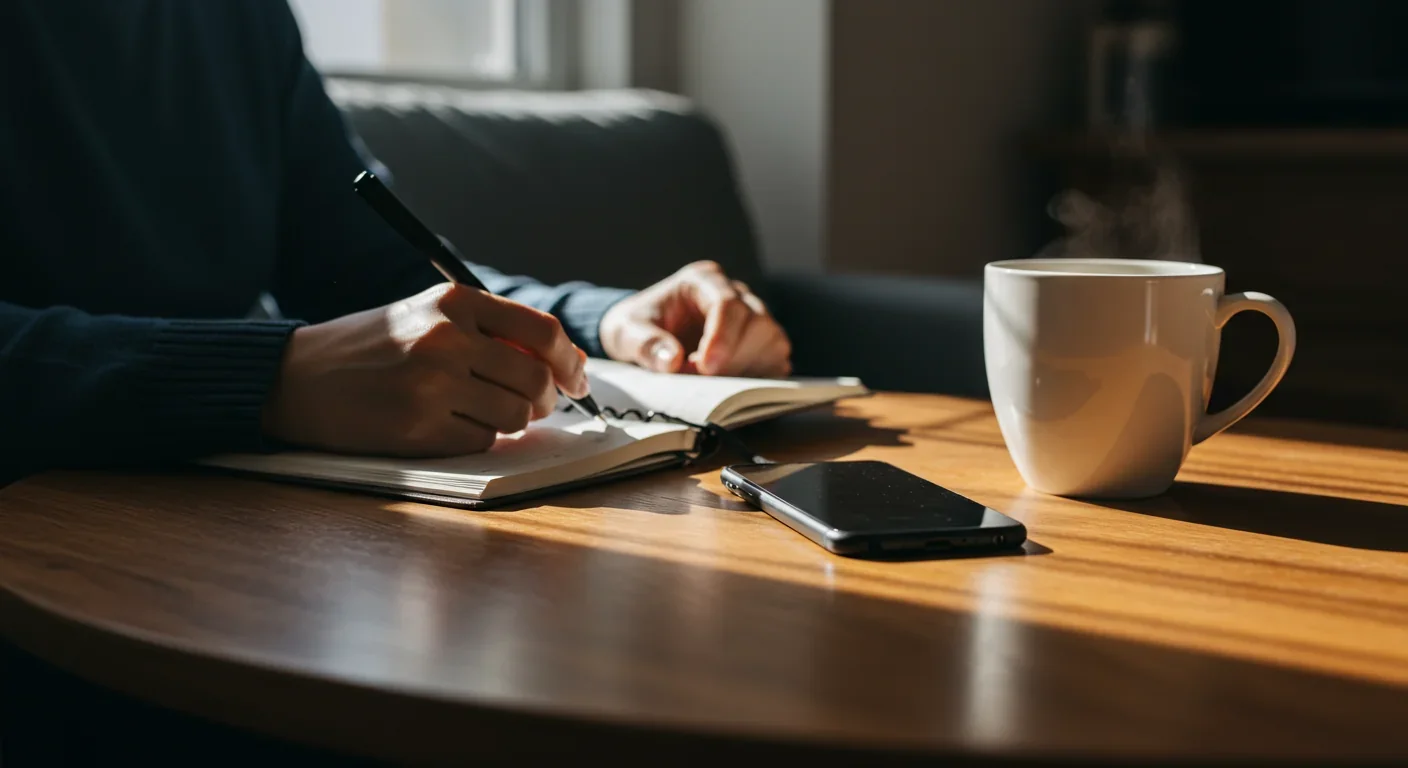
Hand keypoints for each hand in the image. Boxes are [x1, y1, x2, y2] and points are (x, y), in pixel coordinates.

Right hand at [261, 283, 588, 456]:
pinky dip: (476, 439)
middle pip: (536, 381)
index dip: (570, 362)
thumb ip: (496, 331)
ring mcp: (431, 386)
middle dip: (546, 400)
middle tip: (536, 405)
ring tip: (480, 411)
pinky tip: (446, 424)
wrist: (296, 377)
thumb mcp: (430, 316)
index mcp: (454, 302)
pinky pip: (481, 442)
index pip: (543, 332)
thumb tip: (571, 363)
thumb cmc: (373, 347)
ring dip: (510, 422)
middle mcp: (446, 339)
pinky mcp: (417, 429)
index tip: (577, 379)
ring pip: (514, 418)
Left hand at [599, 261, 791, 376]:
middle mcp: (735, 294)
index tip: (705, 368)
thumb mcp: (626, 333)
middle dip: (733, 359)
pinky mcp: (761, 344)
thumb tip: (671, 360)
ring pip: (773, 341)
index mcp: (703, 281)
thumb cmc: (636, 327)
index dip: (722, 338)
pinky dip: (757, 379)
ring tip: (712, 382)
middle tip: (702, 380)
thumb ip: (646, 345)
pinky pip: (776, 360)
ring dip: (746, 370)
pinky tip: (729, 386)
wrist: (644, 335)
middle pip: (758, 323)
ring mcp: (753, 318)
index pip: (727, 303)